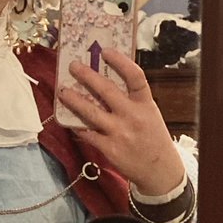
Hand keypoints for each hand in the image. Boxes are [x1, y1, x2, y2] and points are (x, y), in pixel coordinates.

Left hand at [58, 48, 185, 195]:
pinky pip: (88, 133)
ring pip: (91, 112)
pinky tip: (68, 119)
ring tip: (62, 91)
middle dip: (87, 76)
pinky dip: (77, 125)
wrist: (160, 170)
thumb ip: (132, 100)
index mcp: (145, 104)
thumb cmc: (152, 138)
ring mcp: (120, 133)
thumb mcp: (149, 114)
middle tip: (73, 66)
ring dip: (74, 100)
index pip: (135, 77)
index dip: (120, 62)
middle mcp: (133, 116)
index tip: (106, 51)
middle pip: (107, 91)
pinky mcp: (109, 149)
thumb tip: (104, 81)